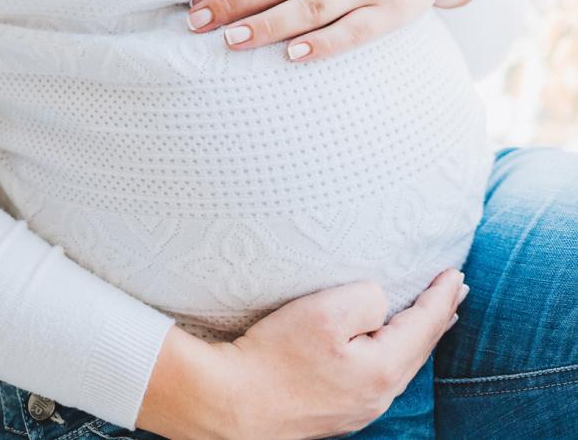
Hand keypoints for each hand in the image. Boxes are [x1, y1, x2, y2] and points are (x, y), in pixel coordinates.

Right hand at [136, 269, 468, 439]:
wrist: (229, 403)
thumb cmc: (273, 356)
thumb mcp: (324, 312)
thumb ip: (367, 299)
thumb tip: (380, 302)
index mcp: (383, 370)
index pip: (426, 325)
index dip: (442, 296)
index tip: (456, 273)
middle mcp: (377, 395)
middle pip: (419, 349)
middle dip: (437, 317)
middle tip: (454, 291)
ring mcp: (356, 409)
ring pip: (398, 365)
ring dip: (415, 336)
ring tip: (427, 318)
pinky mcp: (333, 412)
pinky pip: (375, 376)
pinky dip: (389, 353)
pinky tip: (381, 348)